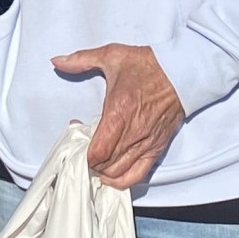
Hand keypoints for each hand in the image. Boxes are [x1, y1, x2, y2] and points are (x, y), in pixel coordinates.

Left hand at [51, 44, 183, 191]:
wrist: (181, 72)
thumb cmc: (147, 65)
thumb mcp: (111, 56)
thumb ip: (81, 60)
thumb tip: (57, 61)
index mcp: (119, 111)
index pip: (98, 151)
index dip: (85, 155)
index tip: (79, 143)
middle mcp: (134, 132)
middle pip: (107, 164)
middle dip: (92, 163)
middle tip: (85, 151)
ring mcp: (147, 142)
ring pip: (120, 172)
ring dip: (105, 172)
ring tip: (97, 162)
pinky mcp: (158, 148)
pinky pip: (139, 174)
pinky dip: (124, 180)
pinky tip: (112, 177)